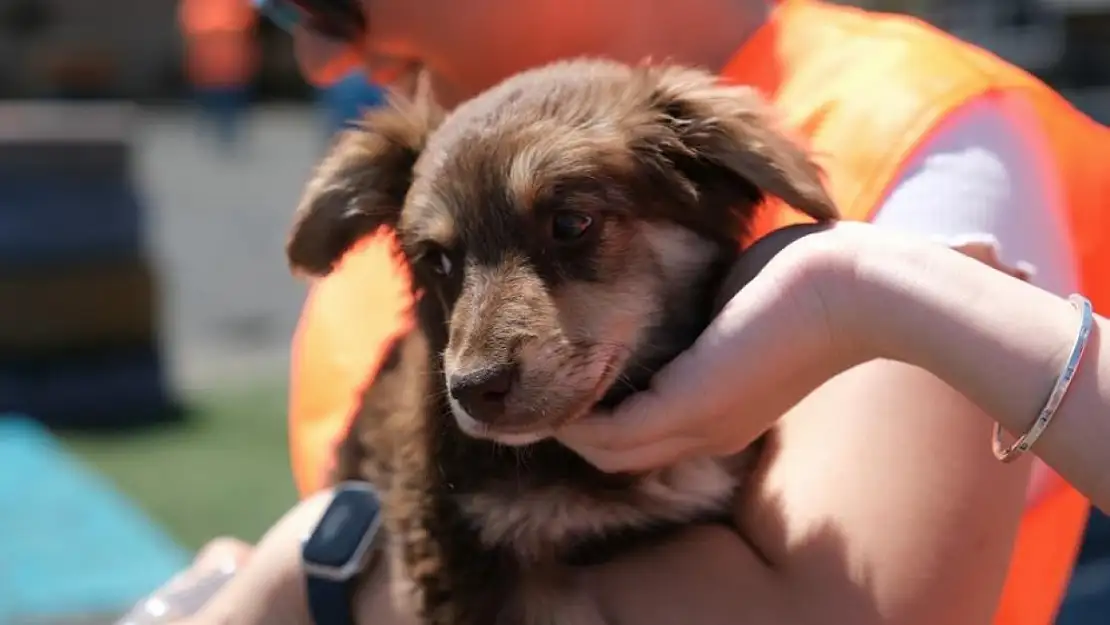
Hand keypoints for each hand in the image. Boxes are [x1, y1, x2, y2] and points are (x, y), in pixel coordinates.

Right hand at [557, 223, 867, 472]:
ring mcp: (698, 426)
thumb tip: (664, 289)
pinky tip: (549, 380)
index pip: (643, 430)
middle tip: (527, 386)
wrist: (854, 288)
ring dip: (562, 423)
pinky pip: (610, 431)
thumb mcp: (734, 307)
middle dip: (569, 424)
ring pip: (607, 450)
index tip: (560, 371)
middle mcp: (706, 433)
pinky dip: (574, 416)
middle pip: (616, 452)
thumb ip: (693, 315)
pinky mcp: (688, 406)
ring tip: (523, 386)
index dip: (597, 409)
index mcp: (719, 413)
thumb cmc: (807, 284)